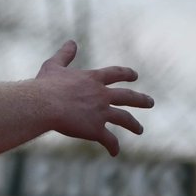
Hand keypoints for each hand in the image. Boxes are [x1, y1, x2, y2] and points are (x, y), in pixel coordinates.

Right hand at [36, 40, 153, 156]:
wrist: (44, 104)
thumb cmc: (46, 85)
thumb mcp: (54, 66)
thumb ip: (65, 55)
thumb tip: (71, 42)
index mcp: (93, 79)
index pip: (115, 74)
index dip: (126, 74)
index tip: (135, 75)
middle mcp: (101, 95)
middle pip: (127, 97)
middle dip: (140, 99)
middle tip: (150, 102)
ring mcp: (101, 113)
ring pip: (124, 118)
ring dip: (133, 124)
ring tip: (140, 130)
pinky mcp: (96, 130)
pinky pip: (109, 140)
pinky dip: (113, 146)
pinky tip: (114, 152)